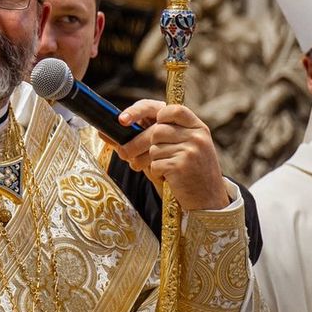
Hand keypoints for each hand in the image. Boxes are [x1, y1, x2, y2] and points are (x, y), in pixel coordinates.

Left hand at [109, 100, 230, 210]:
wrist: (208, 202)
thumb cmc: (185, 173)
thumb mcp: (173, 150)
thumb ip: (145, 137)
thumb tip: (103, 131)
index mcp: (197, 127)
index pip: (171, 109)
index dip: (143, 111)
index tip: (123, 120)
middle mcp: (197, 135)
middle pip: (155, 131)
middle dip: (135, 144)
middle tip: (124, 154)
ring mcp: (192, 150)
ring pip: (153, 149)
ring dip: (146, 161)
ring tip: (155, 168)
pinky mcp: (183, 166)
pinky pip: (155, 164)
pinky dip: (155, 172)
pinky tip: (167, 178)